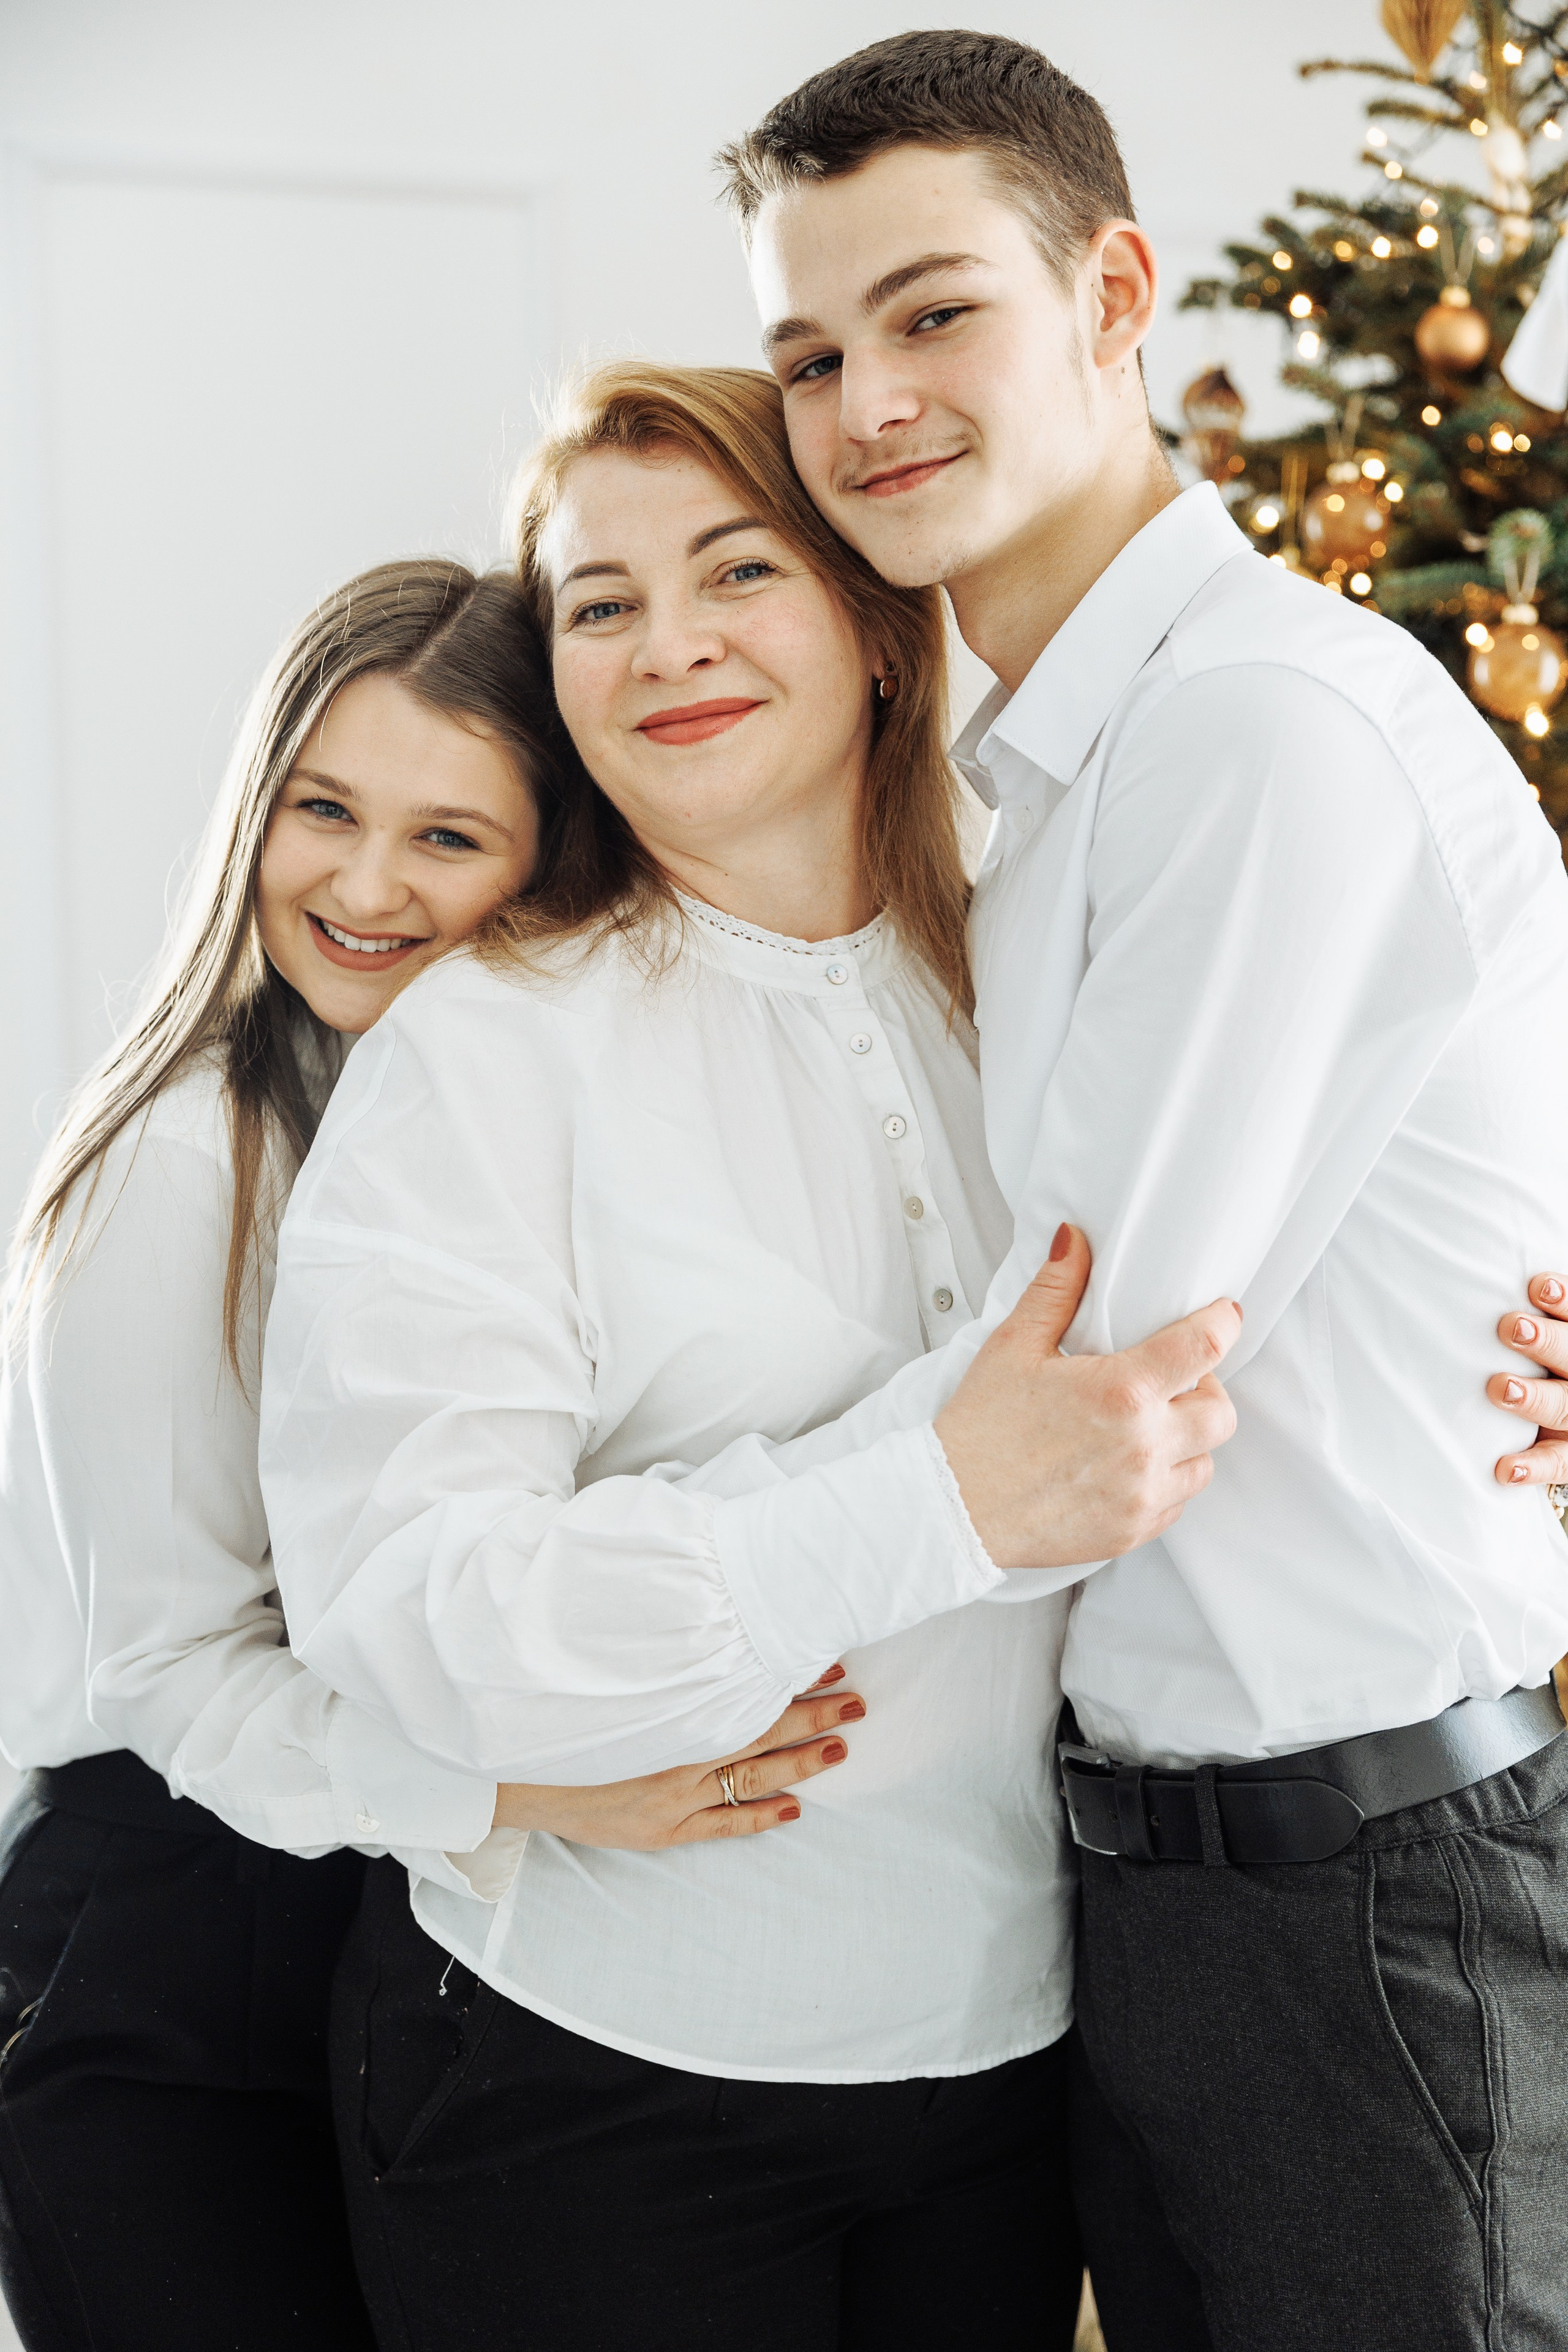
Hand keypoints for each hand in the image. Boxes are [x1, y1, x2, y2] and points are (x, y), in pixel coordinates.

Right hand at [488, 1670, 865, 1846]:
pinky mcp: (662, 1830)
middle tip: (856, 1701)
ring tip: (841, 1747)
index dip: (790, 1677)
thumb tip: (690, 1603)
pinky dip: (760, 1817)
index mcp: (666, 1710)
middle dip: (813, 1715)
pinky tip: (793, 1809)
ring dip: (800, 1762)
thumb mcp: (606, 1670)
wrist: (511, 1772)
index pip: (744, 1689)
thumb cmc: (558, 1714)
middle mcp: (676, 1752)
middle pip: (760, 1730)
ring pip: (751, 1777)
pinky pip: (723, 1825)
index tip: (825, 1658)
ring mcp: (672, 1796)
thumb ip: (651, 1646)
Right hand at [934, 1223, 1240, 1569]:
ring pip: (1204, 1462)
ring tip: (1146, 1427)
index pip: (1205, 1347)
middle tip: (1172, 1381)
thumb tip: (1074, 1240)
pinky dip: (1163, 1482)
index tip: (1222, 1316)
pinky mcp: (1131, 1532)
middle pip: (1221, 1413)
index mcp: (1121, 1392)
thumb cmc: (980, 1429)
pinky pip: (1176, 1504)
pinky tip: (1126, 1466)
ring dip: (1186, 1440)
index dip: (1223, 1323)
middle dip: (1206, 1390)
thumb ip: (1055, 1289)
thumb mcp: (1013, 1346)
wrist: (952, 1509)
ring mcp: (1141, 1495)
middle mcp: (1143, 1446)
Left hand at [1489, 1274, 1567, 1491]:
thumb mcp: (1535, 1339)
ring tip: (1500, 1388)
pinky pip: (1558, 1464)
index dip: (1565, 1299)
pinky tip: (1506, 1469)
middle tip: (1512, 1328)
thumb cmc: (1529, 1360)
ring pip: (1565, 1408)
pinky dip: (1533, 1467)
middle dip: (1547, 1341)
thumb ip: (1523, 1315)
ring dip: (1534, 1398)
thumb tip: (1464, 1264)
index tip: (1536, 1286)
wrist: (1558, 1415)